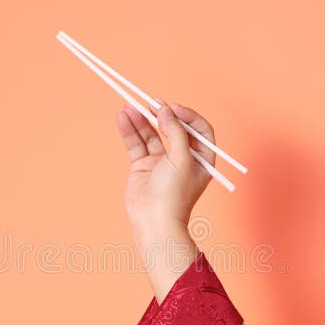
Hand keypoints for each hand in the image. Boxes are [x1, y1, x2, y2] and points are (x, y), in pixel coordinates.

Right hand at [117, 100, 215, 228]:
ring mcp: (161, 162)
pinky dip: (130, 130)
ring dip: (141, 119)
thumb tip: (166, 111)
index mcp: (201, 158)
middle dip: (161, 114)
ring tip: (130, 105)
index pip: (199, 129)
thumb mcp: (182, 160)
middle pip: (173, 128)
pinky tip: (123, 117)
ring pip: (151, 133)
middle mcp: (182, 158)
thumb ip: (176, 132)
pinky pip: (137, 143)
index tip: (173, 109)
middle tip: (150, 102)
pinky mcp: (143, 166)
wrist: (154, 222)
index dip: (187, 116)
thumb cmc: (174, 195)